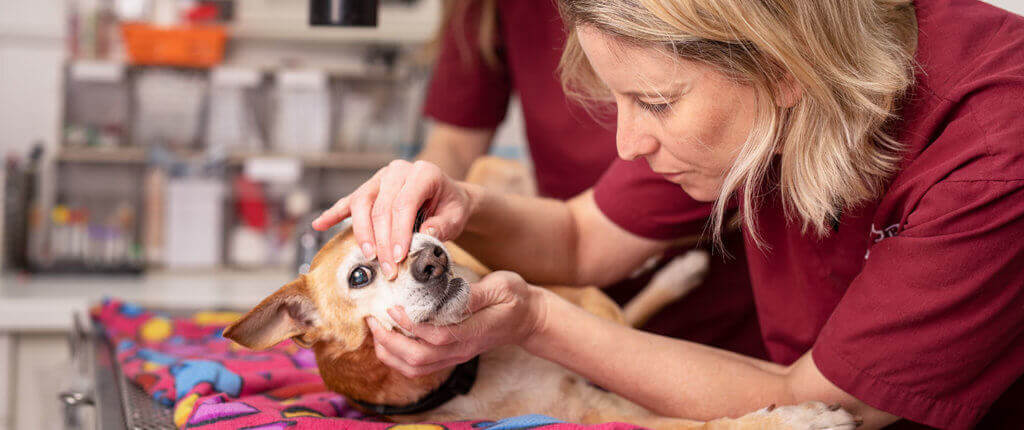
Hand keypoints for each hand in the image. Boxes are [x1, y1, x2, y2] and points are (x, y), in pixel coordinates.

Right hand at [312, 160, 476, 278]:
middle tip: (387, 268)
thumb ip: (443, 226)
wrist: (448, 198)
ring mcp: (381, 178)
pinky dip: (334, 213)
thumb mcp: (456, 217)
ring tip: (368, 256)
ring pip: (362, 203)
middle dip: (382, 241)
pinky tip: (320, 224)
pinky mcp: (370, 188)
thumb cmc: (451, 208)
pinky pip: (349, 201)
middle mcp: (398, 171)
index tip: (398, 257)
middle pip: (381, 206)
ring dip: (362, 232)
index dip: (399, 232)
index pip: (404, 203)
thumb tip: (426, 235)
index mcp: (423, 172)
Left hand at [365, 271, 546, 377]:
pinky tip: (389, 338)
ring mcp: (455, 356)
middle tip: (374, 318)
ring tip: (376, 329)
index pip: (435, 337)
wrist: (527, 319)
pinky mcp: (450, 356)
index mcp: (473, 332)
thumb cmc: (514, 299)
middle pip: (418, 359)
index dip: (410, 325)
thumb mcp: (501, 287)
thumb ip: (474, 294)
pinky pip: (418, 366)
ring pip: (415, 367)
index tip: (393, 307)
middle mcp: (461, 349)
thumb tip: (447, 293)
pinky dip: (397, 356)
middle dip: (389, 342)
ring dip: (389, 352)